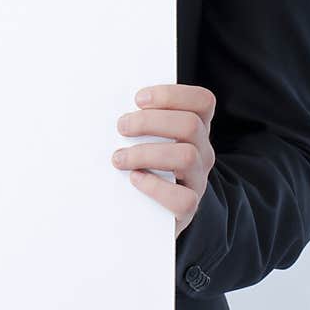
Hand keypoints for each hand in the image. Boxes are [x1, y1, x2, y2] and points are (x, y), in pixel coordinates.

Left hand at [112, 84, 216, 237]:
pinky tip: (135, 179)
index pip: (202, 102)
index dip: (172, 95)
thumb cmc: (140, 166)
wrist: (146, 214)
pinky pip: (182, 197)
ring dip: (146, 153)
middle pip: (190, 125)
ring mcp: (197, 180)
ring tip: (119, 158)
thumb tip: (106, 107)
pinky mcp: (188, 208)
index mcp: (195, 130)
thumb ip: (138, 124)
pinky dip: (155, 186)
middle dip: (150, 121)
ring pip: (187, 157)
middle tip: (121, 127)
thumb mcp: (143, 140)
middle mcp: (202, 152)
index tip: (138, 99)